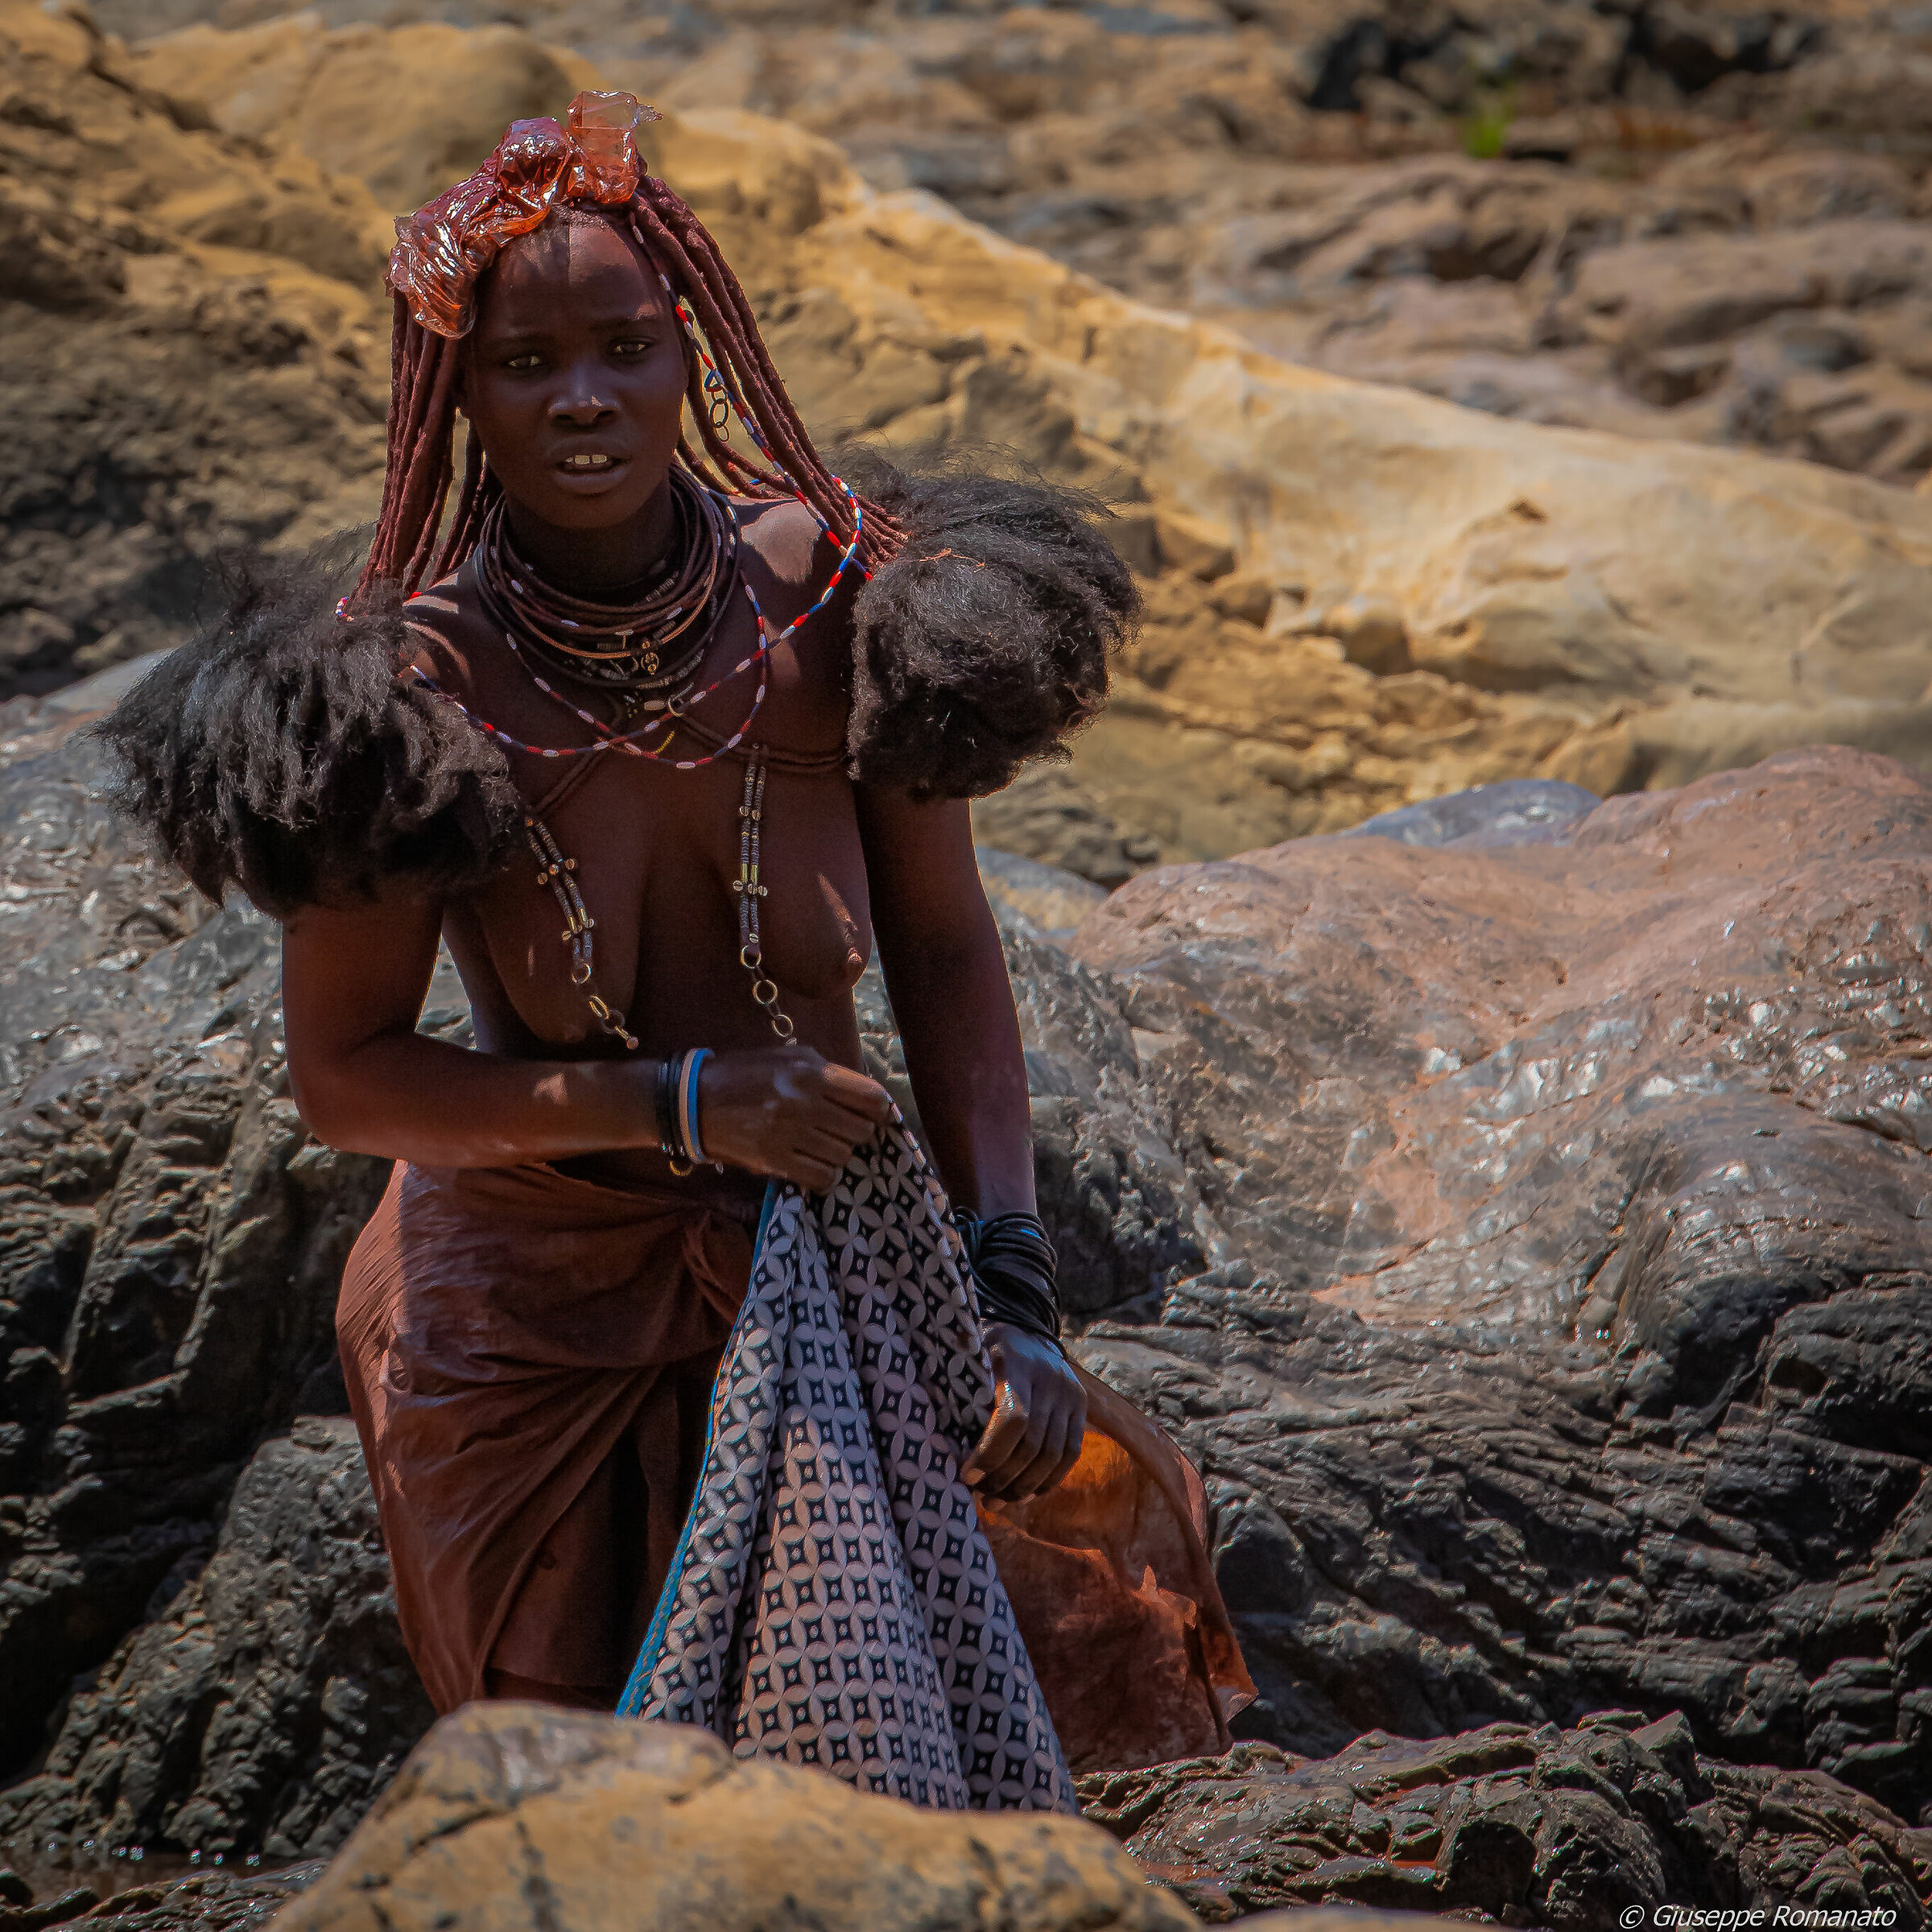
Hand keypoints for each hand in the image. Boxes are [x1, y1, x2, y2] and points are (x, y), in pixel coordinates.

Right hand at [695, 1044, 891, 1188]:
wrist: (694, 1100)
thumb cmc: (744, 1073)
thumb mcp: (787, 1056)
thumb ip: (827, 1070)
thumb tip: (863, 1093)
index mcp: (811, 1072)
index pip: (871, 1097)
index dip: (880, 1108)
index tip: (876, 1114)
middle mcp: (805, 1103)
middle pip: (861, 1130)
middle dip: (857, 1132)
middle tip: (843, 1130)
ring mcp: (790, 1134)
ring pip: (843, 1155)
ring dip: (838, 1153)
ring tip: (823, 1146)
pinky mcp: (774, 1160)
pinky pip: (821, 1177)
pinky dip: (823, 1175)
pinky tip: (813, 1165)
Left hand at [962, 1323, 1086, 1501]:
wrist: (1026, 1333)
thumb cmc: (985, 1349)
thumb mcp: (968, 1353)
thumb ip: (954, 1381)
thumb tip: (927, 1413)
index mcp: (1018, 1364)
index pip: (1014, 1419)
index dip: (991, 1453)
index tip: (968, 1475)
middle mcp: (1051, 1380)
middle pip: (1033, 1444)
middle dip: (1004, 1478)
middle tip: (980, 1498)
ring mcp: (1071, 1394)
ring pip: (1053, 1455)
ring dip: (1024, 1486)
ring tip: (997, 1502)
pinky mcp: (1081, 1408)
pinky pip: (1070, 1453)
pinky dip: (1048, 1479)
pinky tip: (1025, 1494)